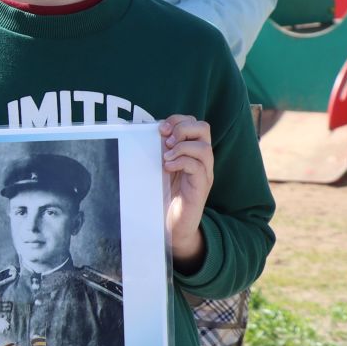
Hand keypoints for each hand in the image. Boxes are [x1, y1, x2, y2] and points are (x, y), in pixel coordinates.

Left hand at [160, 114, 212, 271]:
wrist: (171, 226)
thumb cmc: (163, 196)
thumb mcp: (158, 168)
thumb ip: (157, 151)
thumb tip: (143, 130)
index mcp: (191, 151)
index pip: (193, 122)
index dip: (178, 119)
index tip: (160, 129)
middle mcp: (201, 159)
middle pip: (203, 128)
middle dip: (182, 128)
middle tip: (166, 140)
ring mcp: (203, 173)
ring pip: (204, 147)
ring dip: (181, 146)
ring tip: (165, 157)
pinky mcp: (200, 187)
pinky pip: (198, 166)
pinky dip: (181, 162)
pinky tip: (167, 168)